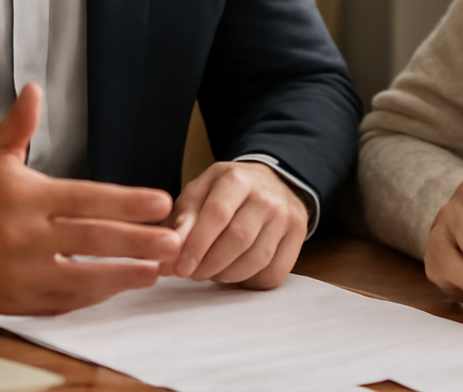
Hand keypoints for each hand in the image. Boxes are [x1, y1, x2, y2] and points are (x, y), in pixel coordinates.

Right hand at [0, 83, 180, 314]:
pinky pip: (63, 301)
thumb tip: (33, 89)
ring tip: (156, 269)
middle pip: (91, 240)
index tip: (160, 202)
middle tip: (174, 241)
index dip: (126, 202)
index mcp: (24, 198)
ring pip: (82, 278)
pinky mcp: (17, 301)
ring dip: (122, 275)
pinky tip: (119, 285)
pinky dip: (93, 295)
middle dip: (137, 242)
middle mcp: (23, 237)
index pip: (85, 199)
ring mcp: (20, 274)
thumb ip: (18, 125)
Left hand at [165, 161, 308, 288]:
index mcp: (237, 179)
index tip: (180, 268)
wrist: (267, 183)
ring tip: (211, 272)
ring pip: (257, 260)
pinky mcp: (297, 237)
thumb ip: (181, 222)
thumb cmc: (224, 193)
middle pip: (238, 239)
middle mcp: (266, 196)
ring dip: (227, 275)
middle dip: (210, 265)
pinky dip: (250, 282)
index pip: (217, 213)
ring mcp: (286, 216)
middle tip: (192, 274)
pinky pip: (274, 274)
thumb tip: (165, 260)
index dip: (197, 244)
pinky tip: (236, 273)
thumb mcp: (198, 194)